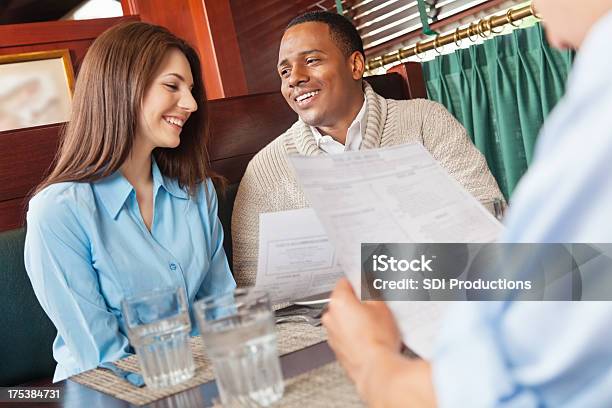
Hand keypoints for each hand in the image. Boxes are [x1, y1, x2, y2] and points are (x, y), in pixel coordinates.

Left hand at [322, 278, 436, 407]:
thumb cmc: (377, 339)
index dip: (358, 283)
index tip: (366, 286)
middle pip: (343, 301)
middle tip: (374, 307)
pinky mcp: (337, 348)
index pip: (344, 282)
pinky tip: (369, 337)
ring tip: (374, 325)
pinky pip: (345, 334)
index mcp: (338, 302)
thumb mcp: (381, 305)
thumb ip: (371, 289)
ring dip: (355, 319)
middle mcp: (330, 317)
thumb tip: (367, 282)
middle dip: (357, 302)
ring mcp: (332, 334)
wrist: (376, 368)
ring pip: (343, 319)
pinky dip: (354, 334)